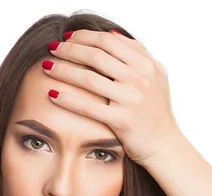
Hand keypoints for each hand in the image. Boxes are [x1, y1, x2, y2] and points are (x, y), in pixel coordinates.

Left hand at [43, 29, 181, 166]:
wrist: (165, 145)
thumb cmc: (156, 111)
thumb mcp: (156, 76)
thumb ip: (138, 53)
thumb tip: (112, 34)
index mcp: (145, 64)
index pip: (108, 41)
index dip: (84, 36)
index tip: (68, 36)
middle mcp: (139, 79)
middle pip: (96, 56)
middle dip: (70, 49)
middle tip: (52, 48)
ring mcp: (131, 100)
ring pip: (89, 79)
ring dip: (63, 70)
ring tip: (46, 66)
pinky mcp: (122, 121)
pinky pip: (89, 108)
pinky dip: (68, 100)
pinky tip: (52, 95)